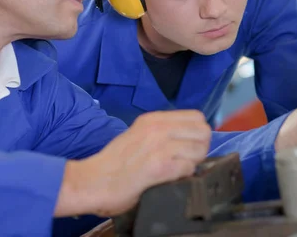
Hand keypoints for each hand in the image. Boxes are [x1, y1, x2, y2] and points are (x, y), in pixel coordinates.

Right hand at [55, 110, 210, 217]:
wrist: (93, 181)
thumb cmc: (114, 163)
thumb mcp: (138, 136)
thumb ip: (161, 133)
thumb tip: (188, 139)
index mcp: (153, 119)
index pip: (196, 117)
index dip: (197, 134)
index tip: (189, 146)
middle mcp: (158, 127)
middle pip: (203, 132)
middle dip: (200, 148)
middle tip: (187, 160)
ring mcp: (159, 145)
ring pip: (199, 149)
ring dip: (193, 163)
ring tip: (177, 170)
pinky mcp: (159, 166)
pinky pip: (189, 167)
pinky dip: (184, 175)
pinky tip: (170, 177)